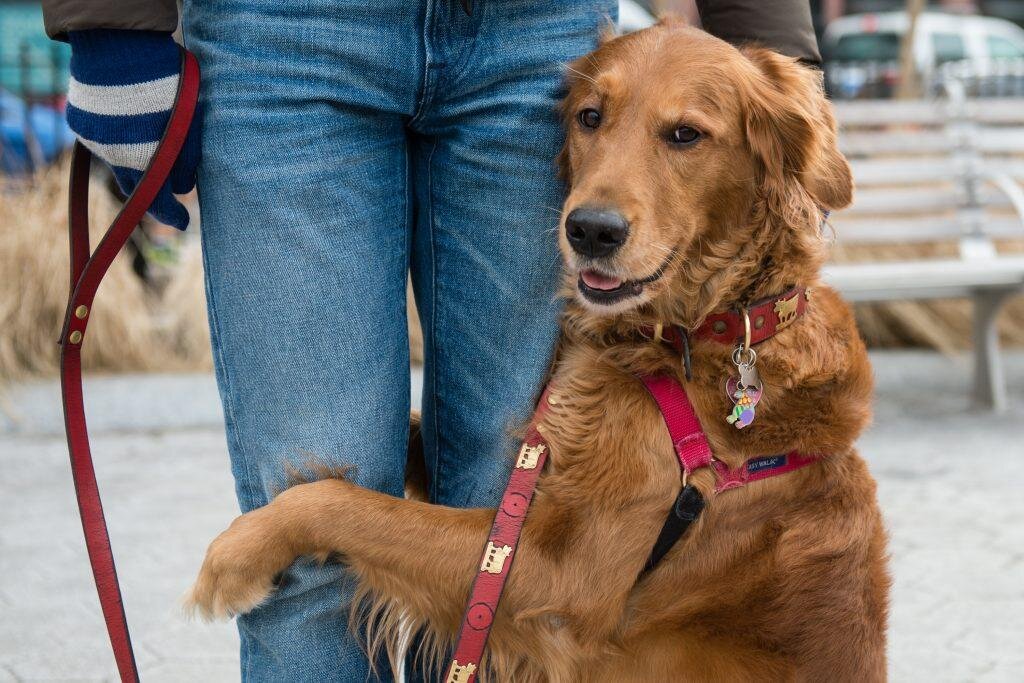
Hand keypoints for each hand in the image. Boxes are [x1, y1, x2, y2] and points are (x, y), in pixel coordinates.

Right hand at [66, 29, 200, 229]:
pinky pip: (101, 136)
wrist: (120, 43)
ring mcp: (93, 138)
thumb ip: (188, 159)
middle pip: (136, 185)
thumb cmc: (167, 83)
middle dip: (153, 189)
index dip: (172, 215)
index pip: (160, 203)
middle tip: (168, 187)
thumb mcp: (190, 122)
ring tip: (152, 135)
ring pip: (118, 159)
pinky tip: (129, 116)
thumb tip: (184, 188)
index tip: (183, 222)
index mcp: (146, 162)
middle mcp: (115, 157)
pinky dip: (117, 134)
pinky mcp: (80, 120)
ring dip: (135, 156)